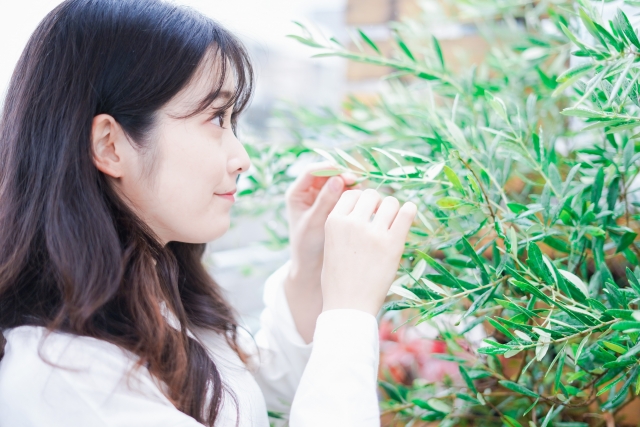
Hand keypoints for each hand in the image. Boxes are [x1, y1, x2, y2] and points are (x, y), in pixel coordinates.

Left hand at [285, 162, 356, 285]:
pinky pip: (344, 192)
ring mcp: (321, 197)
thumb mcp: (314, 222)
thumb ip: (325, 201)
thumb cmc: (307, 245)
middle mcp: (309, 192)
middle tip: (356, 180)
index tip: (344, 172)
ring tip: (360, 190)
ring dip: (349, 183)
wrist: (312, 264)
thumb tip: (337, 179)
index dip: (328, 168)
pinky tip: (362, 198)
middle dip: (341, 174)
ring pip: (337, 181)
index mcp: (297, 193)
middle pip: (326, 173)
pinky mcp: (333, 204)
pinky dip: (352, 192)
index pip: (312, 171)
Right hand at [321, 189, 416, 315]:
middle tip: (380, 219)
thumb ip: (344, 224)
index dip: (361, 200)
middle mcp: (353, 223)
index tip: (367, 211)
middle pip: (372, 195)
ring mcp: (374, 233)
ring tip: (392, 223)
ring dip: (393, 209)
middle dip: (377, 204)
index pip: (352, 194)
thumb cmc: (338, 278)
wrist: (348, 305)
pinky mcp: (393, 244)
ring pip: (391, 203)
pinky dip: (409, 210)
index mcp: (334, 221)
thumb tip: (365, 204)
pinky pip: (406, 214)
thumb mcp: (331, 244)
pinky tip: (409, 213)